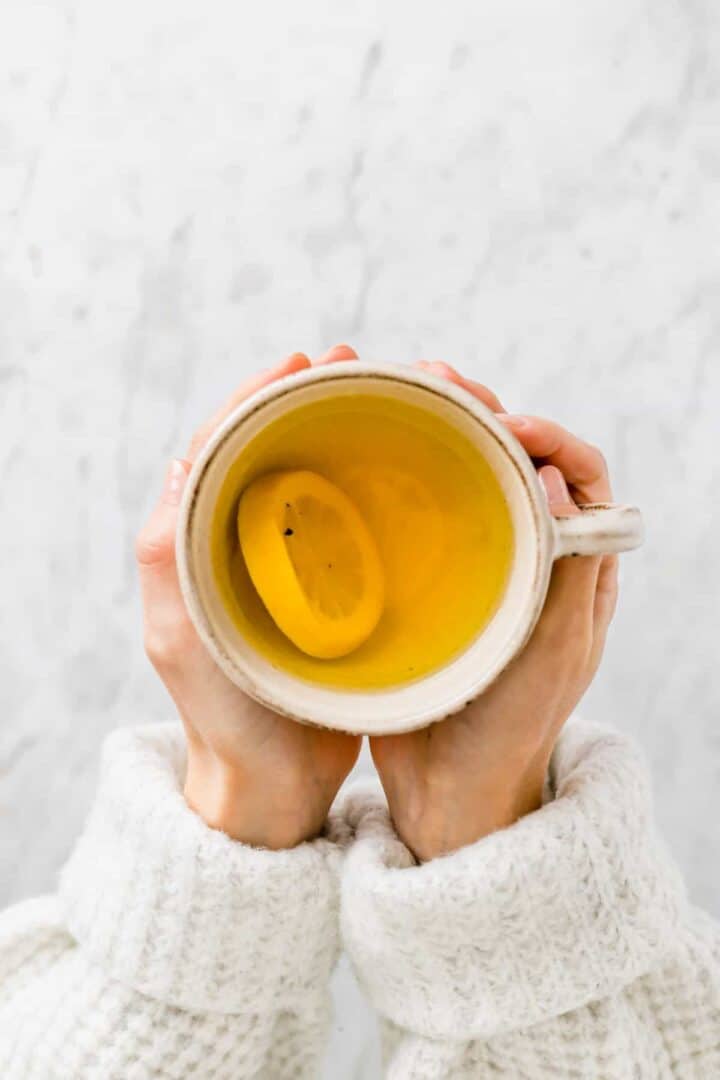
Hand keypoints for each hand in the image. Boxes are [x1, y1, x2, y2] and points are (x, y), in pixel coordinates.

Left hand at [136, 345, 361, 847]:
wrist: (272, 784)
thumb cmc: (225, 717)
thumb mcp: (182, 638)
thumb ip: (168, 555)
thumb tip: (181, 458)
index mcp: (200, 544)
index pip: (222, 447)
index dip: (258, 396)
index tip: (304, 361)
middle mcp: (242, 546)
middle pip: (273, 450)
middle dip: (310, 399)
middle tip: (357, 363)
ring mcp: (288, 567)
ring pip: (314, 479)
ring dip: (347, 434)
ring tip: (395, 397)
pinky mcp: (330, 592)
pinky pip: (350, 524)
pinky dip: (375, 487)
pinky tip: (411, 469)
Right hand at [370, 361, 618, 860]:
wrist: (457, 788)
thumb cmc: (514, 725)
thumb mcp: (554, 651)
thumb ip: (569, 569)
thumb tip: (557, 476)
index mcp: (573, 566)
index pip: (579, 474)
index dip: (548, 436)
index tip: (504, 421)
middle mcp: (528, 556)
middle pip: (519, 461)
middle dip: (486, 413)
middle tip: (439, 381)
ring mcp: (476, 567)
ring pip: (468, 478)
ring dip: (442, 432)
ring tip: (401, 396)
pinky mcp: (429, 582)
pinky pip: (421, 514)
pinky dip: (402, 476)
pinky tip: (369, 457)